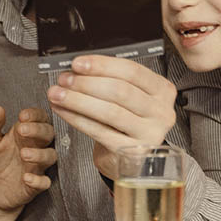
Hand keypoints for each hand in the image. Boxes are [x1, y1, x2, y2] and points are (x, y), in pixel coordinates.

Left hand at [0, 106, 55, 215]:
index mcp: (26, 132)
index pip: (39, 117)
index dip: (34, 115)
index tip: (22, 116)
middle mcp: (36, 146)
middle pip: (49, 133)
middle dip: (38, 130)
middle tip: (21, 131)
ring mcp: (38, 165)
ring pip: (51, 156)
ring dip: (39, 154)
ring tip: (23, 154)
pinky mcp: (37, 184)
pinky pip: (45, 182)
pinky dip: (38, 180)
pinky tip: (26, 178)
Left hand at [46, 55, 177, 179]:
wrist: (130, 157)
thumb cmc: (127, 122)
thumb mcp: (128, 97)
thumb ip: (109, 80)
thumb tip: (76, 69)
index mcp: (162, 90)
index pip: (132, 71)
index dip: (102, 65)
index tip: (77, 64)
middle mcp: (162, 112)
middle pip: (121, 91)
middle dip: (86, 83)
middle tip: (64, 79)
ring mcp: (150, 133)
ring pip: (110, 111)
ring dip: (78, 100)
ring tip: (58, 94)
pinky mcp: (133, 152)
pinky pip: (100, 132)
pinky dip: (77, 119)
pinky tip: (63, 111)